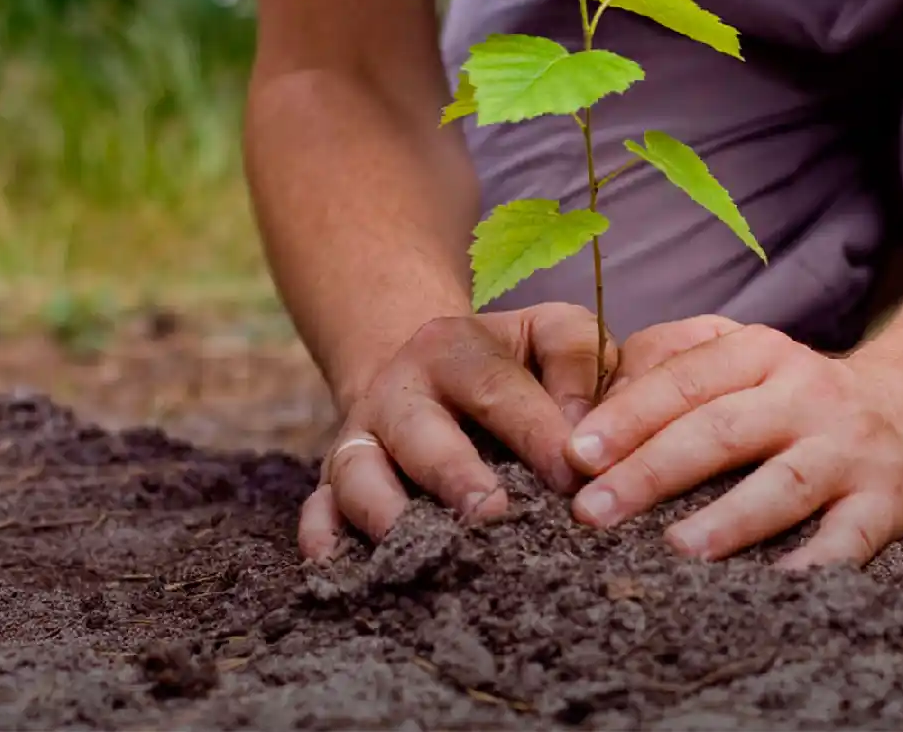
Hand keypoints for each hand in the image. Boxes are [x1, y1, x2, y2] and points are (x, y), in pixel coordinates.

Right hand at [298, 303, 616, 561]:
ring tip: (429, 552)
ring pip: (358, 473)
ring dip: (388, 513)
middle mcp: (399, 390)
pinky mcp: (334, 480)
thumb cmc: (512, 362)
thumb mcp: (548, 334)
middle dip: (455, 476)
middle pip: (420, 433)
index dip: (535, 431)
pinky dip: (324, 537)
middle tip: (494, 514)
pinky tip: (344, 568)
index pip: (496, 387)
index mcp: (455, 348)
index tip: (573, 476)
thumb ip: (579, 360)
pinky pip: (317, 510)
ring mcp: (361, 437)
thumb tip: (584, 436)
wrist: (428, 369)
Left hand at [564, 316, 902, 567]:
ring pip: (783, 484)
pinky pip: (849, 539)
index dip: (627, 416)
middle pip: (721, 429)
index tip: (576, 454)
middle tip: (593, 511)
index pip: (685, 381)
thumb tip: (591, 414)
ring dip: (728, 518)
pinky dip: (813, 564)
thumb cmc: (799, 393)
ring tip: (675, 549)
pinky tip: (772, 588)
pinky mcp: (889, 502)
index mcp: (760, 353)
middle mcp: (805, 393)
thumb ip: (674, 370)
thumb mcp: (746, 360)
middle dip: (651, 471)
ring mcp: (849, 449)